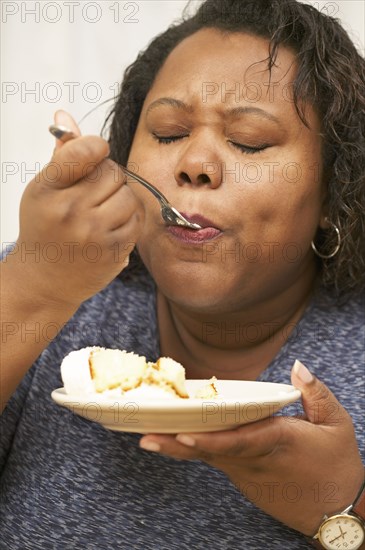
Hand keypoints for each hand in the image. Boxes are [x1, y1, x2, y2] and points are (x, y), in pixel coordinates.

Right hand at [12, 110, 143, 307]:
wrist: (43, 281)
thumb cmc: (44, 228)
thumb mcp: (42, 190)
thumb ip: (61, 155)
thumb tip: (65, 115)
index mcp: (47, 190)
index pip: (85, 150)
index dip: (96, 147)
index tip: (94, 155)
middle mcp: (70, 211)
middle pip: (113, 172)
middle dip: (109, 176)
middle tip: (96, 190)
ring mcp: (93, 234)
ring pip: (129, 195)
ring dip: (121, 198)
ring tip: (103, 209)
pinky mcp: (113, 252)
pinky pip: (137, 220)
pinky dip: (128, 218)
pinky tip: (111, 224)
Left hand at [140, 360, 363, 534]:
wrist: (337, 510)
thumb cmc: (337, 463)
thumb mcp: (337, 424)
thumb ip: (315, 393)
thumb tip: (297, 366)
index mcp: (278, 441)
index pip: (241, 441)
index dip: (212, 440)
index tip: (185, 435)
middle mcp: (255, 459)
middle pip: (212, 451)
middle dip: (178, 444)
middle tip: (145, 437)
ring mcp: (246, 473)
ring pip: (208, 458)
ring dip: (177, 449)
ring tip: (147, 439)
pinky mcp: (243, 478)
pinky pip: (215, 461)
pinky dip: (194, 450)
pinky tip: (172, 440)